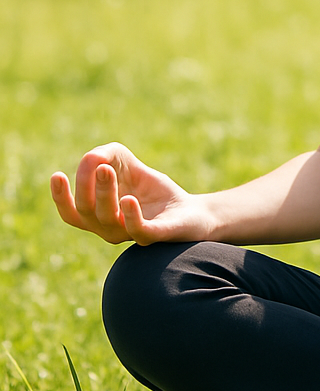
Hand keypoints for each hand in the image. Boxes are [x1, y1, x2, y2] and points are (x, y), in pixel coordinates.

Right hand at [51, 142, 211, 244]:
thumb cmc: (153, 190)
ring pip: (109, 220)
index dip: (60, 198)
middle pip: (88, 213)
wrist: (191, 211)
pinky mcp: (158, 234)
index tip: (57, 175)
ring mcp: (133, 233)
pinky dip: (130, 216)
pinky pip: (139, 231)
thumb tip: (93, 157)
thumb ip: (108, 156)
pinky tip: (128, 199)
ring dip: (105, 193)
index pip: (72, 214)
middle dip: (87, 187)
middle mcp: (111, 229)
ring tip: (106, 170)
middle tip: (98, 165)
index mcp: (100, 217)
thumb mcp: (129, 166)